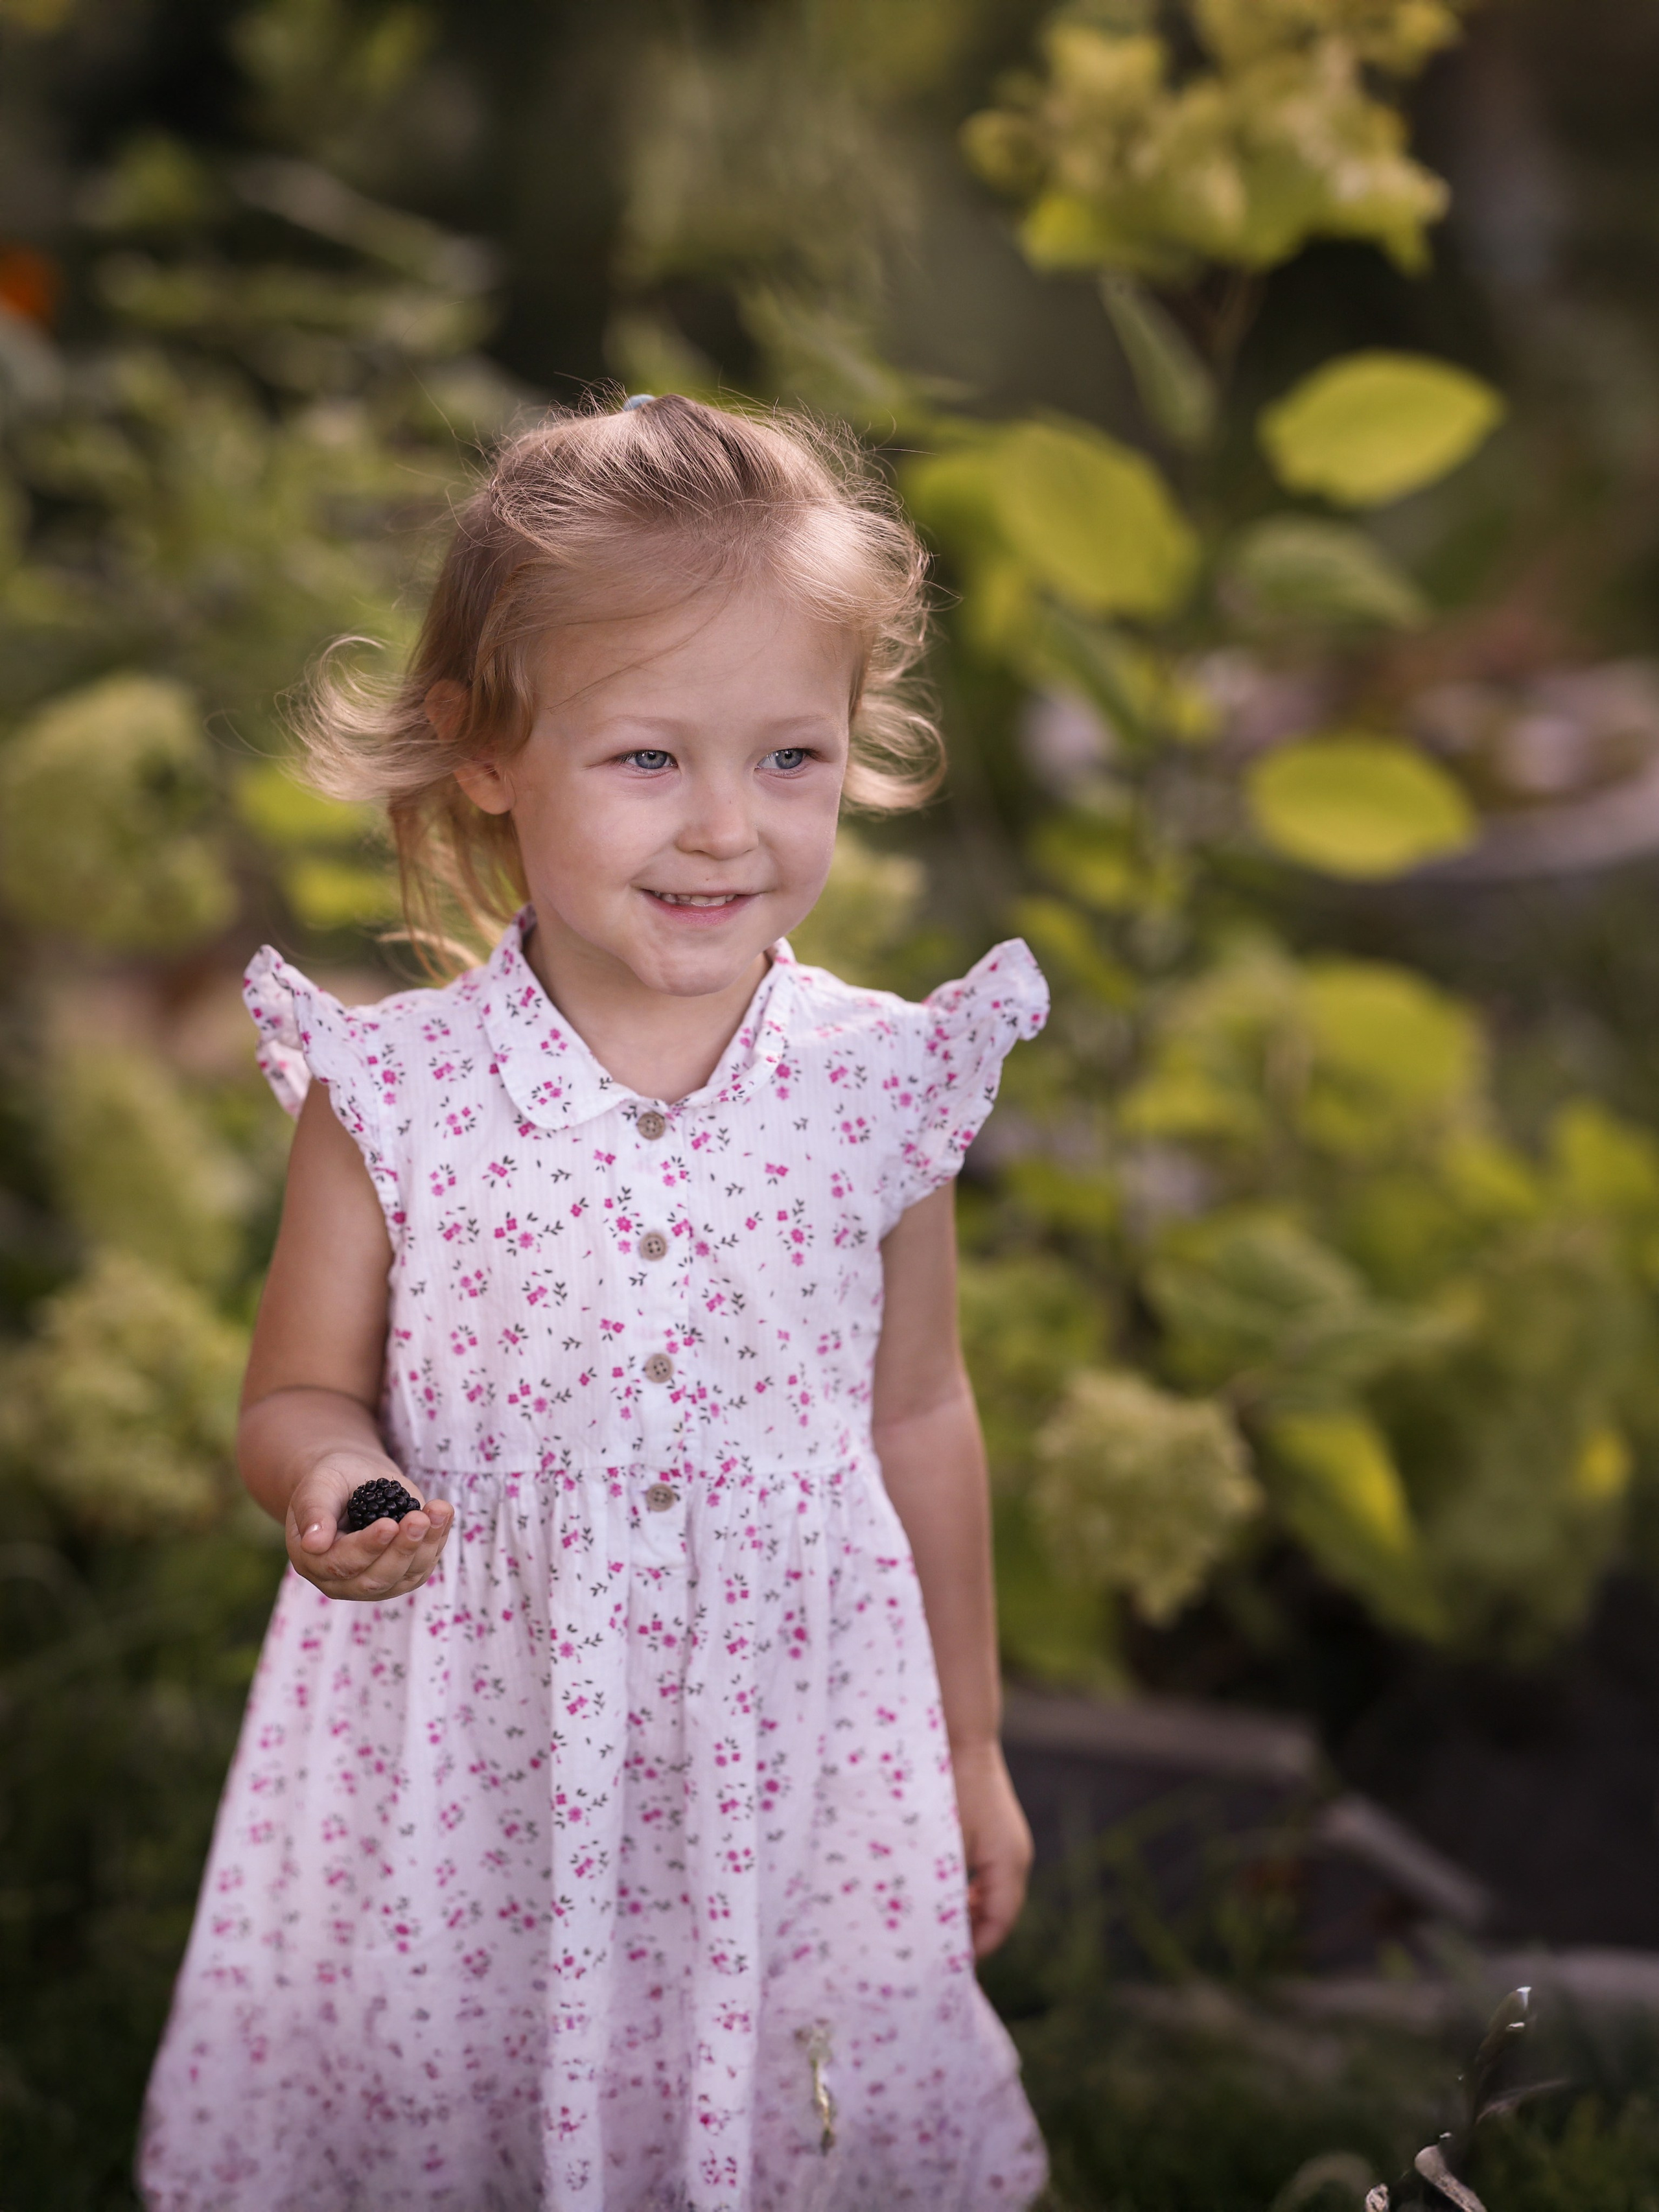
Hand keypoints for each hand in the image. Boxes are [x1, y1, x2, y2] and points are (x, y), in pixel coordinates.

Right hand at [285, 1449, 454, 1602]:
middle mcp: (342, 1581)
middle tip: (419, 1519)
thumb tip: (313, 1543)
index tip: (388, 1525)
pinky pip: (422, 1566)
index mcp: (313, 1562)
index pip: (341, 1563)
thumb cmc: (331, 1482)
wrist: (354, 1480)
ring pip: (405, 1575)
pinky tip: (443, 1514)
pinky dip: (437, 1541)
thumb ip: (314, 1511)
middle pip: (376, 1578)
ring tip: (439, 1511)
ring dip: (426, 1545)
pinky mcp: (402, 1574)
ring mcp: (374, 1581)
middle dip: (402, 1549)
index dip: (366, 1547)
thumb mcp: (318, 1486)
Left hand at [951, 1739, 1033, 1957]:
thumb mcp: (941, 1844)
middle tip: (937, 1956)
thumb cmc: (946, 1788)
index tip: (943, 1967)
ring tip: (937, 1932)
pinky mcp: (998, 1834)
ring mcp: (1010, 1844)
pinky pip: (989, 1877)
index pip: (998, 1925)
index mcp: (1008, 1863)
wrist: (960, 1736)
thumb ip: (941, 1888)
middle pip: (1000, 1915)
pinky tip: (943, 1898)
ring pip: (994, 1897)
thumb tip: (933, 1929)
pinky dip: (969, 1894)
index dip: (974, 1950)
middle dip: (971, 1937)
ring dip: (969, 1916)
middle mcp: (1016, 1857)